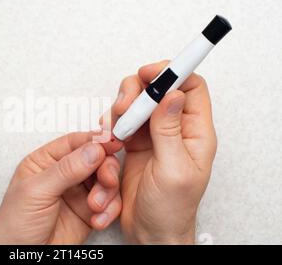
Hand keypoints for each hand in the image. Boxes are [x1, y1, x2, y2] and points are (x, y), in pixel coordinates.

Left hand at [0, 132, 121, 243]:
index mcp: (45, 161)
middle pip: (96, 159)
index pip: (74, 142)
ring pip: (105, 180)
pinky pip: (110, 203)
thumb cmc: (15, 225)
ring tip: (96, 207)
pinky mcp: (89, 212)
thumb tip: (93, 149)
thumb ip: (66, 170)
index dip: (95, 140)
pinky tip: (98, 220)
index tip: (112, 142)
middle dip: (105, 168)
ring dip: (107, 193)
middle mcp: (63, 174)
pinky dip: (110, 210)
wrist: (21, 260)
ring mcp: (77, 192)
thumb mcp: (37, 192)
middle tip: (107, 180)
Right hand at [98, 60, 216, 243]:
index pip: (190, 88)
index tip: (148, 74)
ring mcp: (154, 136)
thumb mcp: (173, 170)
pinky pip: (124, 121)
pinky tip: (110, 137)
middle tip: (124, 106)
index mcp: (195, 133)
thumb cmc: (170, 209)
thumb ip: (170, 131)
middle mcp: (175, 130)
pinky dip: (113, 123)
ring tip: (114, 128)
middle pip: (159, 90)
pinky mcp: (136, 144)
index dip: (171, 74)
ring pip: (138, 104)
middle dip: (138, 91)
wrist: (151, 232)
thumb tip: (172, 94)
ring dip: (122, 108)